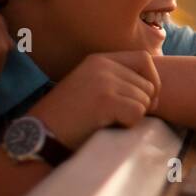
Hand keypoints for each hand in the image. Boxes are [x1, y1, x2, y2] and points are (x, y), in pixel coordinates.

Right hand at [32, 51, 161, 149]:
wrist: (39, 135)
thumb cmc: (68, 119)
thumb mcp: (91, 88)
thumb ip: (117, 82)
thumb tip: (155, 91)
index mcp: (99, 59)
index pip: (145, 59)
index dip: (153, 81)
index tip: (148, 101)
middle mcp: (102, 65)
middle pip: (148, 83)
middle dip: (144, 105)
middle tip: (121, 118)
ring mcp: (104, 81)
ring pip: (145, 100)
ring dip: (134, 117)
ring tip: (109, 122)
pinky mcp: (105, 99)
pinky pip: (137, 113)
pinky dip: (129, 125)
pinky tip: (108, 128)